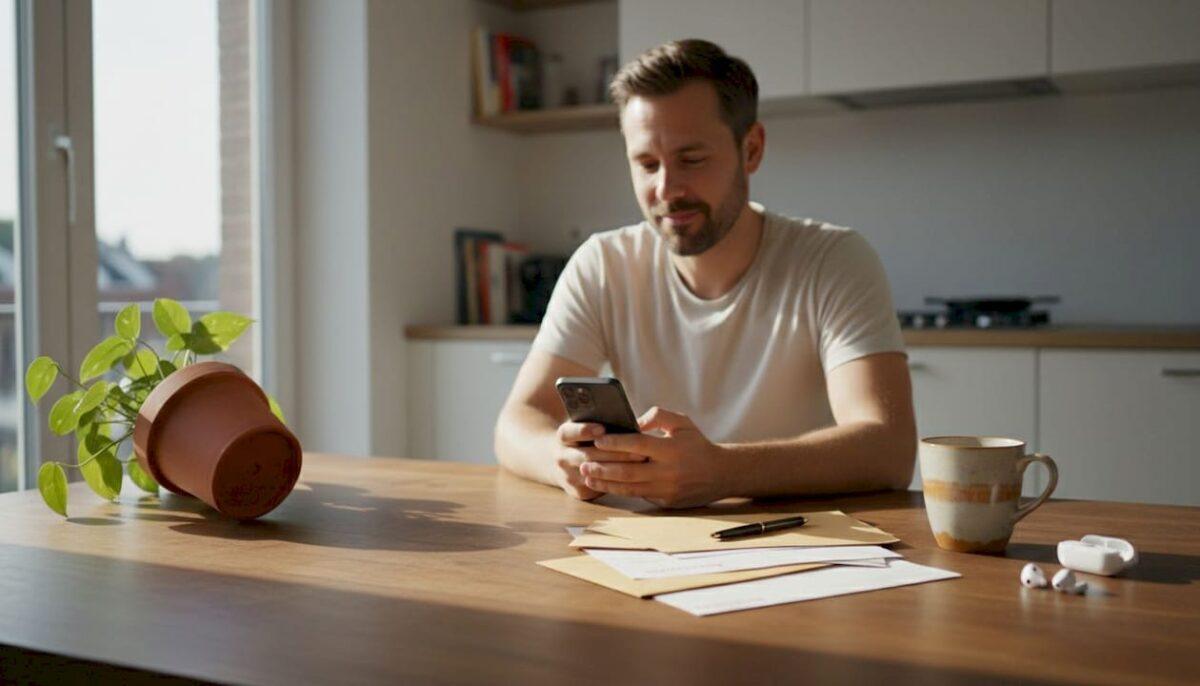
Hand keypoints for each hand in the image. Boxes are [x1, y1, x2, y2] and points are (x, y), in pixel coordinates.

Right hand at [554, 421, 647, 500]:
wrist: (564, 462)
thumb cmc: (584, 438)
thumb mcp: (584, 425)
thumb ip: (598, 421)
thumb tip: (623, 420)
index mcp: (562, 437)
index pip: (568, 433)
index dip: (584, 430)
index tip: (602, 428)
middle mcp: (561, 457)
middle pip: (587, 456)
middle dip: (614, 454)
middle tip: (639, 451)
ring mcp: (568, 476)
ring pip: (595, 474)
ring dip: (619, 469)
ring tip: (641, 463)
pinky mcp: (578, 492)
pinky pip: (599, 488)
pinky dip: (617, 482)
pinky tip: (635, 477)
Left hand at [582, 407, 726, 507]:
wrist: (721, 474)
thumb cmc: (697, 444)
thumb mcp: (682, 422)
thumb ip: (658, 416)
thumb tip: (633, 422)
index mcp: (671, 449)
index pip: (638, 445)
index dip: (616, 443)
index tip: (598, 440)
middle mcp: (668, 472)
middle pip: (628, 470)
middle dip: (603, 467)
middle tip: (583, 461)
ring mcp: (666, 490)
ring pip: (630, 487)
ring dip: (606, 482)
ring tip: (587, 475)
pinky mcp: (665, 502)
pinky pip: (638, 496)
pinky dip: (619, 490)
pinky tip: (604, 485)